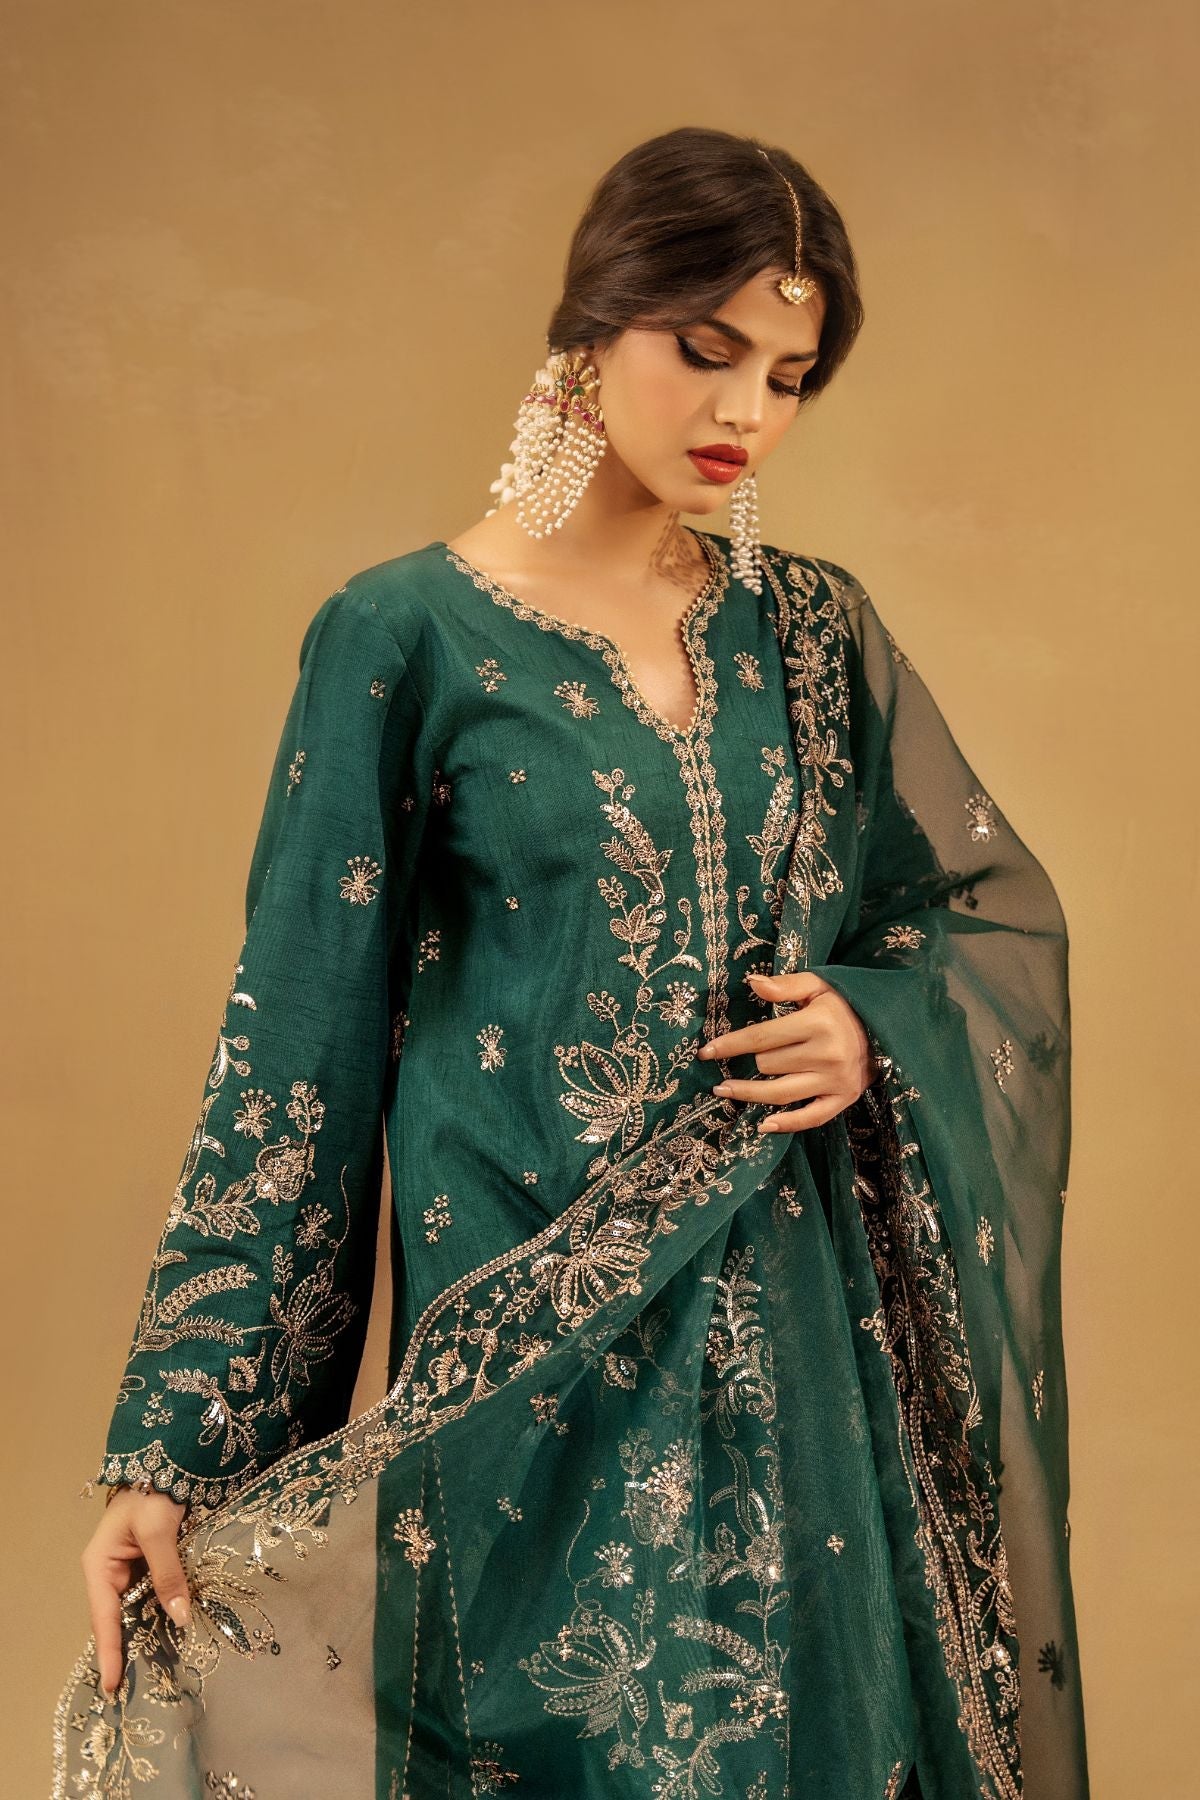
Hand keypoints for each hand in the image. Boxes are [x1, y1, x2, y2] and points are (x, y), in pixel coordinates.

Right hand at [81, 1486, 190, 1699]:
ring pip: (137, 1610)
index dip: (110, 1652)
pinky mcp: (148, 1565)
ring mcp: (129, 1569)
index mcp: (100, 1565)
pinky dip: (162, 1613)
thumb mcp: (158, 1532)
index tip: (112, 1686)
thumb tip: (180, 1617)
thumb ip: (168, 1573)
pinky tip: (174, 1632)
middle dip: (128, 1650)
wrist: (168, 1462)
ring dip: (148, 1633)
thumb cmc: (153, 1493)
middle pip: (118, 1620)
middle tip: (138, 1689)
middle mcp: (110, 1572)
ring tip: (159, 1670)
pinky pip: (153, 1596)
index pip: (104, 1618)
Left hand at [697, 970, 878, 1131]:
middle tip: (743, 1058)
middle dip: (752, 1061)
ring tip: (724, 1090)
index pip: (760, 1038)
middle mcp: (826, 1054)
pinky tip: (762, 1125)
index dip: (729, 1045)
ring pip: (778, 1094)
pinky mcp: (843, 1099)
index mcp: (817, 1023)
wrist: (886, 1028)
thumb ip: (784, 985)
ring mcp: (835, 1080)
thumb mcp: (818, 985)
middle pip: (767, 1065)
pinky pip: (810, 1118)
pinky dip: (786, 1124)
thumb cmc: (845, 1005)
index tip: (706, 1052)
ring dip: (748, 1094)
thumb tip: (751, 982)